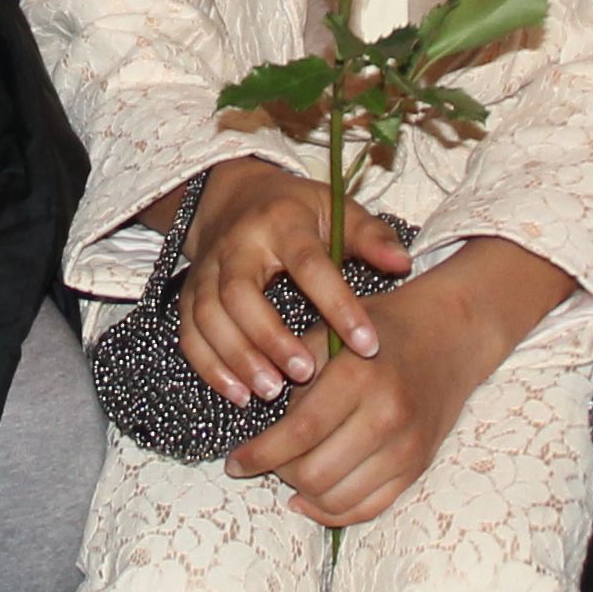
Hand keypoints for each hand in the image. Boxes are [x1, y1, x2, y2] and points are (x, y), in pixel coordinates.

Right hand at [172, 158, 413, 405]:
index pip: (309, 264)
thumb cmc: (297, 211)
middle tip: (304, 373)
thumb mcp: (336, 209)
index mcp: (281, 223)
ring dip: (238, 358)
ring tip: (271, 391)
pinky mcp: (190, 295)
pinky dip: (210, 367)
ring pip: (209, 317)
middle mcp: (237, 246)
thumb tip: (402, 263)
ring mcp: (207, 271)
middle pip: (240, 293)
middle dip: (270, 337)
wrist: (233, 197)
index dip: (337, 303)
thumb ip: (370, 236)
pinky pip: (190, 335)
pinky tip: (239, 395)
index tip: (366, 344)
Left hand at [228, 239, 568, 526]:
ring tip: (291, 471)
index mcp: (358, 378)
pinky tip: (311, 497)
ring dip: (303, 493)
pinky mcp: (418, 467)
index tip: (235, 462)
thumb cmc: (380, 328)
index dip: (259, 455)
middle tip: (265, 460)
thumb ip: (293, 376)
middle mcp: (386, 417)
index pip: (298, 434)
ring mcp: (407, 447)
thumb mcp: (331, 333)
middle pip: (314, 474)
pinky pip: (368, 509)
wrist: (450, 335)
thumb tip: (259, 427)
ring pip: (337, 499)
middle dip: (279, 473)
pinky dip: (333, 511)